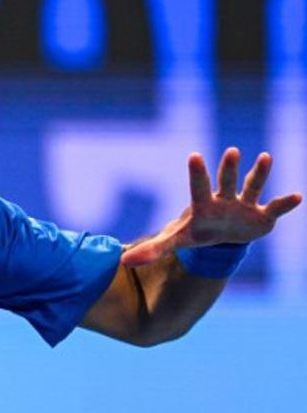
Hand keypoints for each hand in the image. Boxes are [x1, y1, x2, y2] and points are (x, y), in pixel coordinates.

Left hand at [120, 148, 302, 266]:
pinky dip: (285, 204)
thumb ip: (152, 250)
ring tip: (264, 157)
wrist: (221, 237)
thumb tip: (124, 261)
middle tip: (231, 151)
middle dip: (228, 169)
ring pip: (252, 188)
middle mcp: (224, 200)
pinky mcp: (261, 216)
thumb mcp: (175, 242)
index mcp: (202, 206)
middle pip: (225, 182)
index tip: (195, 155)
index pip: (197, 188)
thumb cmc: (196, 233)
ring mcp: (244, 206)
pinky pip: (275, 208)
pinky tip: (297, 197)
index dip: (197, 174)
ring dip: (259, 174)